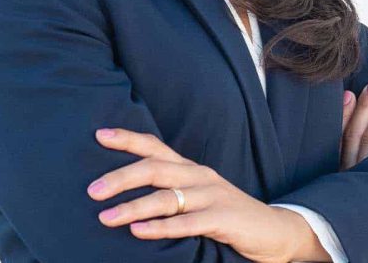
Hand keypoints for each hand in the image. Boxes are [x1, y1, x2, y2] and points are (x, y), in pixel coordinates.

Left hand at [88, 128, 300, 262]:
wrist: (275, 231)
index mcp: (190, 169)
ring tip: (106, 218)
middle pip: (154, 169)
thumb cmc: (226, 216)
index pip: (155, 147)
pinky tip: (139, 232)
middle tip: (92, 190)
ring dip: (133, 207)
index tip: (99, 135)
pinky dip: (161, 227)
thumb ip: (170, 192)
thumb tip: (124, 195)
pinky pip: (187, 223)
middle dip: (120, 177)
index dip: (128, 139)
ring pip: (166, 197)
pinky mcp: (224, 218)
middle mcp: (199, 176)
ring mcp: (212, 196)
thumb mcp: (197, 198)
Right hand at [341, 80, 367, 169]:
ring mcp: (365, 177)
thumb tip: (349, 102)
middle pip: (356, 135)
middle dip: (366, 108)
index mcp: (336, 168)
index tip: (350, 93)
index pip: (337, 138)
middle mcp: (349, 171)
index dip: (344, 114)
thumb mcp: (339, 172)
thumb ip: (345, 144)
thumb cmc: (358, 192)